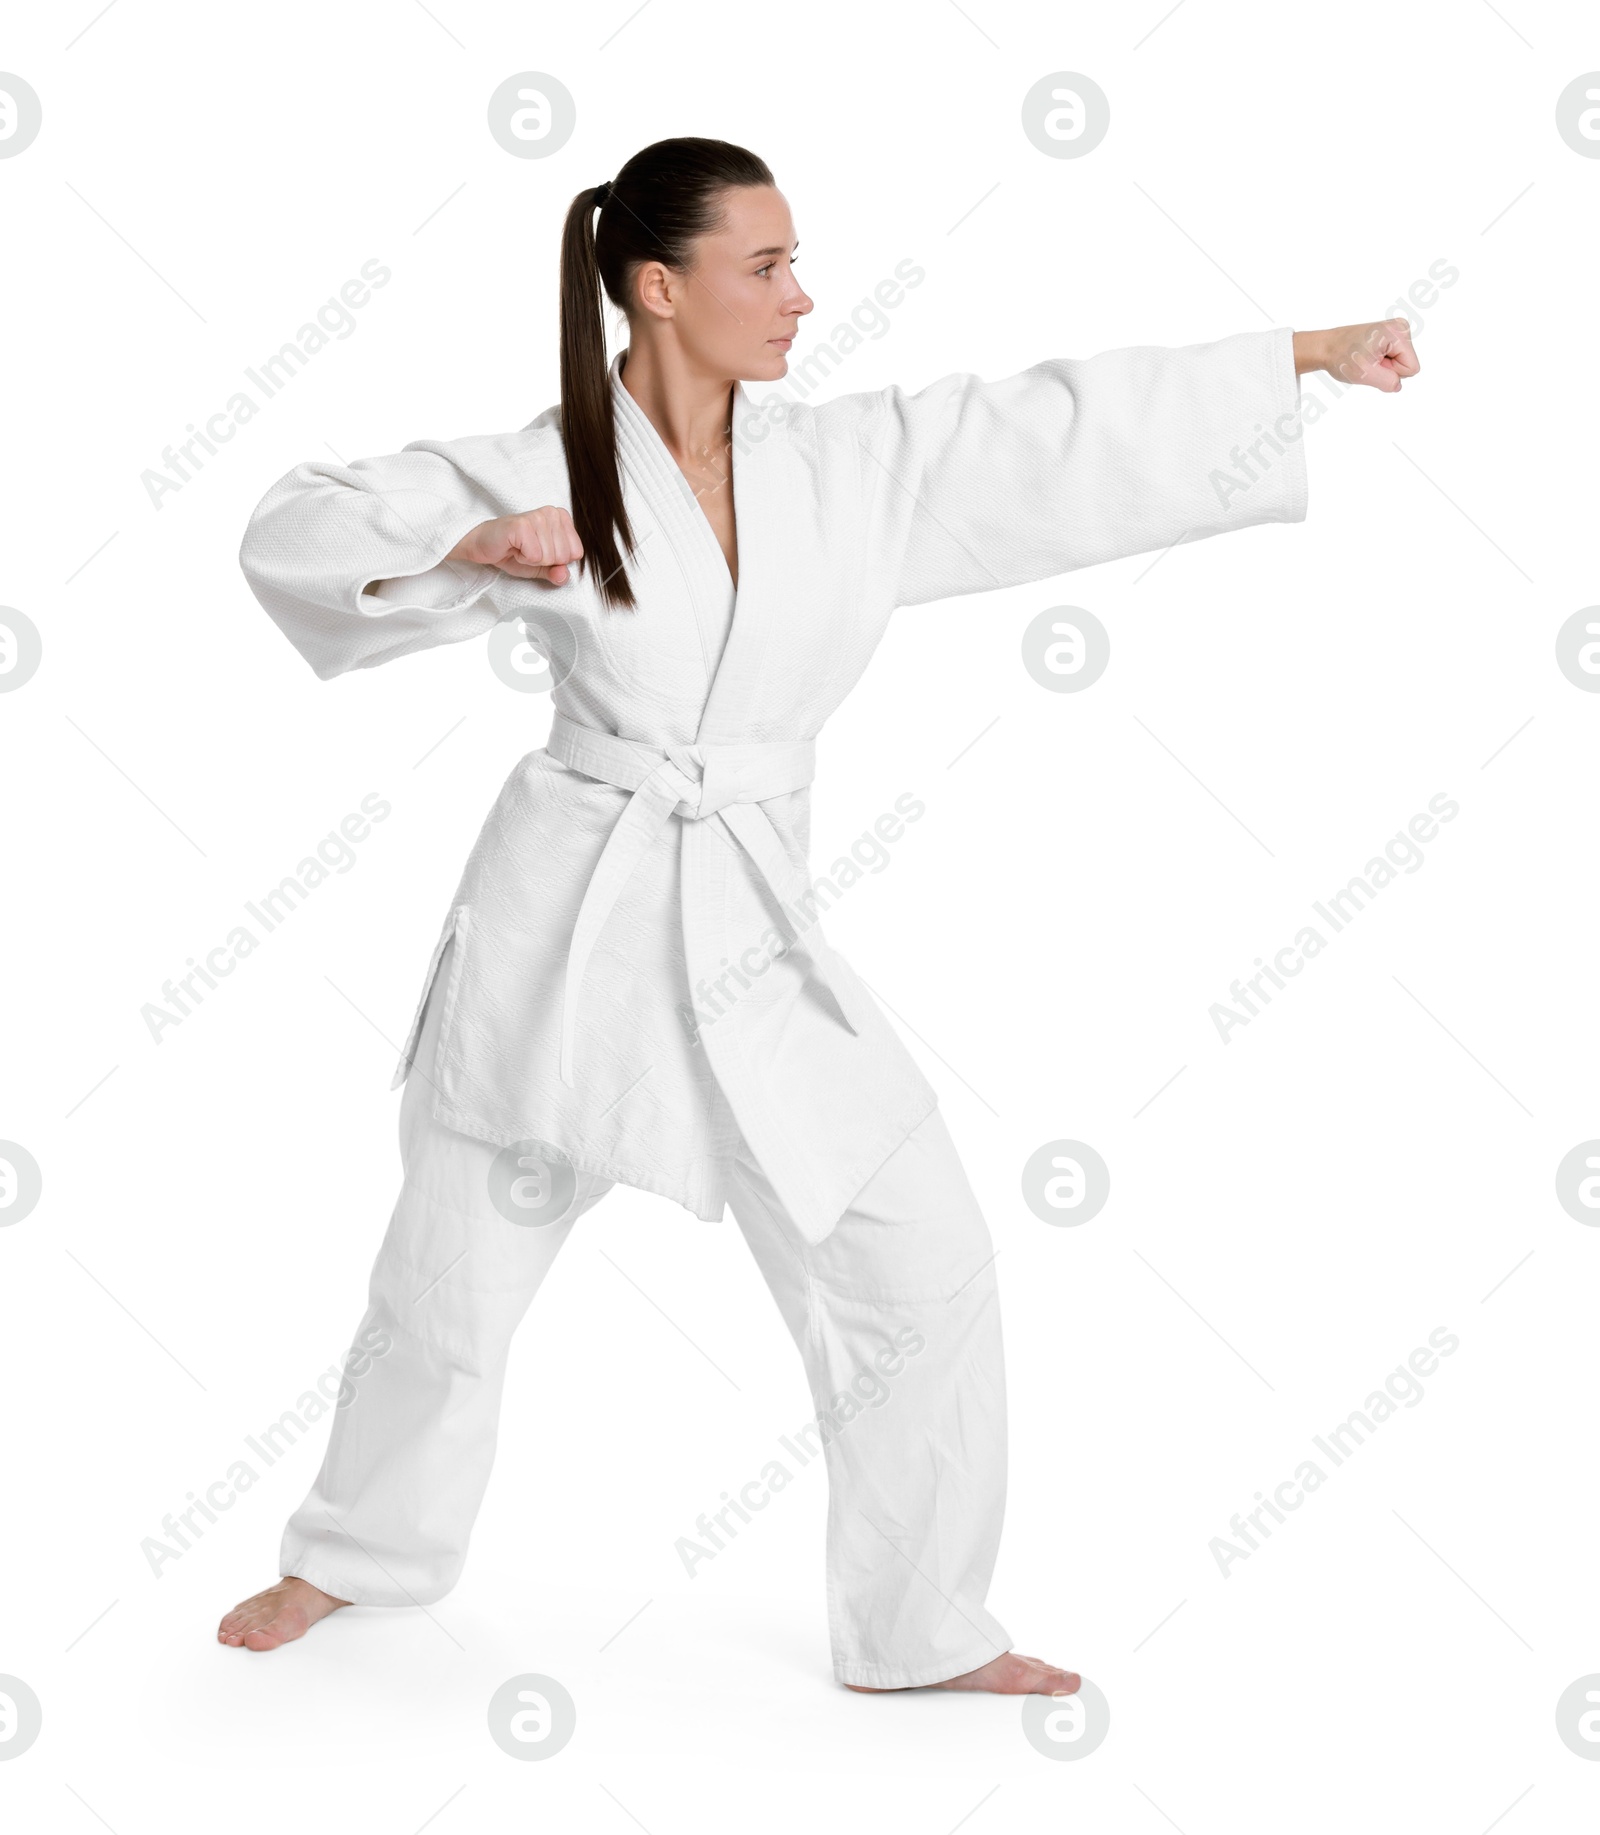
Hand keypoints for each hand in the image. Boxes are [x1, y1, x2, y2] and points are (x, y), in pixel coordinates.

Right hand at [446, 506, 583, 583]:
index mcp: (561, 518)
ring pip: (549, 557)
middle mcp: (551, 513)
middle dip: (544, 561)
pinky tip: (514, 548)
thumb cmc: (514, 551)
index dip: (556, 560)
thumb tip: (564, 576)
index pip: (577, 553)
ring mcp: (537, 517)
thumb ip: (557, 572)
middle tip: (527, 550)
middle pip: (563, 556)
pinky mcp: (522, 525)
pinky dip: (522, 558)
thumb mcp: (542, 566)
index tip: (539, 551)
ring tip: (520, 548)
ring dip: (531, 559)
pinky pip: (534, 556)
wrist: (484, 545)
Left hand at [1294, 320, 1419, 392]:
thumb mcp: (1366, 374)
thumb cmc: (1342, 357)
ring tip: (1366, 358)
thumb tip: (1398, 385)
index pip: (1411, 368)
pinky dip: (1380, 361)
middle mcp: (1400, 326)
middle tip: (1368, 361)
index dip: (1391, 373)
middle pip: (1407, 364)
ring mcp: (1396, 330)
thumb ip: (1388, 382)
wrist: (1325, 347)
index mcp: (1398, 332)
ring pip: (1400, 363)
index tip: (1373, 363)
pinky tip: (1367, 355)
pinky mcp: (1390, 335)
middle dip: (1387, 369)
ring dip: (1383, 366)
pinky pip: (1394, 359)